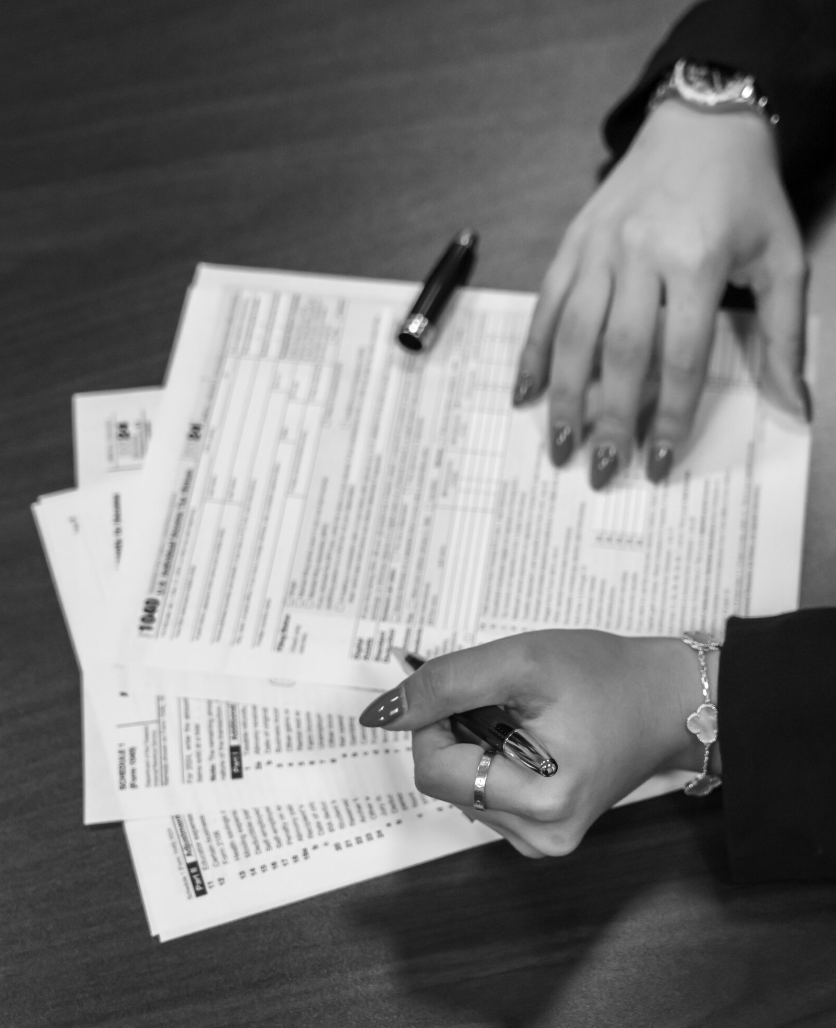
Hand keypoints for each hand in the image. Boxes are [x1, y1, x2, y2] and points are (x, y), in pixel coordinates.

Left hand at [360, 632, 717, 857]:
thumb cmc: (605, 676)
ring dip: (476, 743)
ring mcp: (542, 840)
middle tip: (506, 699)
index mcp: (539, 803)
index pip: (434, 769)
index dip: (434, 719)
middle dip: (459, 730)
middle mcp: (539, 837)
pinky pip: (486, 794)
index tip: (467, 687)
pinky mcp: (544, 831)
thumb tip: (380, 714)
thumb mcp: (521, 661)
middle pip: (446, 780)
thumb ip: (447, 684)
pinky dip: (492, 758)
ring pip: (462, 786)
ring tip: (527, 717)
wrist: (667, 699)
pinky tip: (531, 736)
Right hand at [513, 100, 808, 487]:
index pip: (679, 356)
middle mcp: (641, 254)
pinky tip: (525, 393)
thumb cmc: (745, 196)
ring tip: (558, 445)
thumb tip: (794, 408)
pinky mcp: (572, 242)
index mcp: (698, 259)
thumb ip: (785, 337)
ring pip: (574, 333)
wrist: (701, 123)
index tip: (659, 461)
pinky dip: (532, 351)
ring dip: (563, 396)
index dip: (667, 415)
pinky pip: (545, 305)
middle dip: (608, 418)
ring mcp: (599, 247)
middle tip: (601, 470)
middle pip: (619, 353)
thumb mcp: (782, 258)